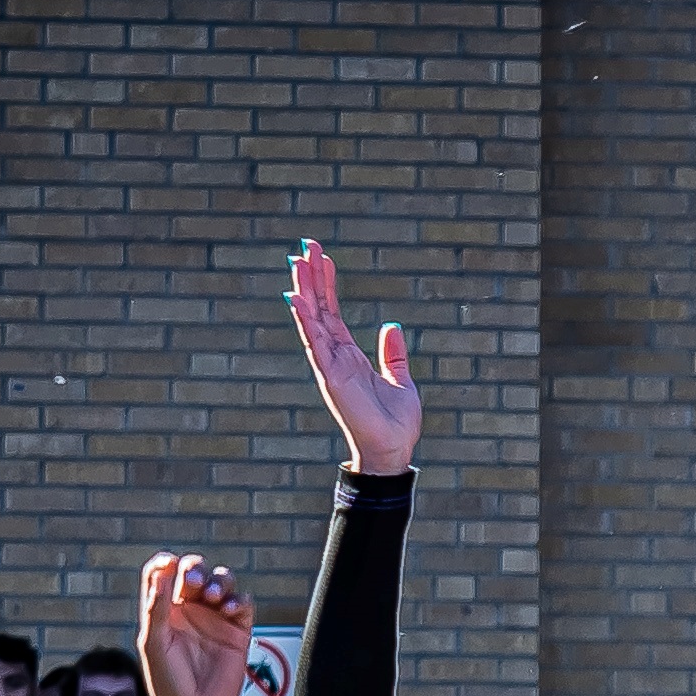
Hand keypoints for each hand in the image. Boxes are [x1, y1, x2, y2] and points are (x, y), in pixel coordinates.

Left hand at [133, 553, 255, 695]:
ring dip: (219, 581)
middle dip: (195, 569)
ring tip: (214, 597)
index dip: (165, 563)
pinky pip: (243, 602)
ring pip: (222, 581)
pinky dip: (239, 599)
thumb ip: (156, 606)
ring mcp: (215, 617)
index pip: (163, 573)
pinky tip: (230, 610)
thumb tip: (161, 570)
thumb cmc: (169, 682)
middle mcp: (190, 609)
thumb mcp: (154, 642)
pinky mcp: (238, 629)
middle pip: (195, 571)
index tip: (169, 564)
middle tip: (193, 583)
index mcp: (165, 610)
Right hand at [285, 242, 423, 475]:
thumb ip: (393, 355)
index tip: (322, 256)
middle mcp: (336, 357)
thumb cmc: (396, 423)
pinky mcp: (331, 377)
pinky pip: (315, 343)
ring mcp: (331, 366)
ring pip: (313, 320)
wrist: (393, 451)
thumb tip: (392, 327)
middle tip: (305, 244)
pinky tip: (295, 297)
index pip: (333, 312)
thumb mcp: (400, 381)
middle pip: (319, 308)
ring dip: (304, 290)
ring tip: (296, 260)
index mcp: (350, 356)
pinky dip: (305, 320)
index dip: (327, 283)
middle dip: (312, 277)